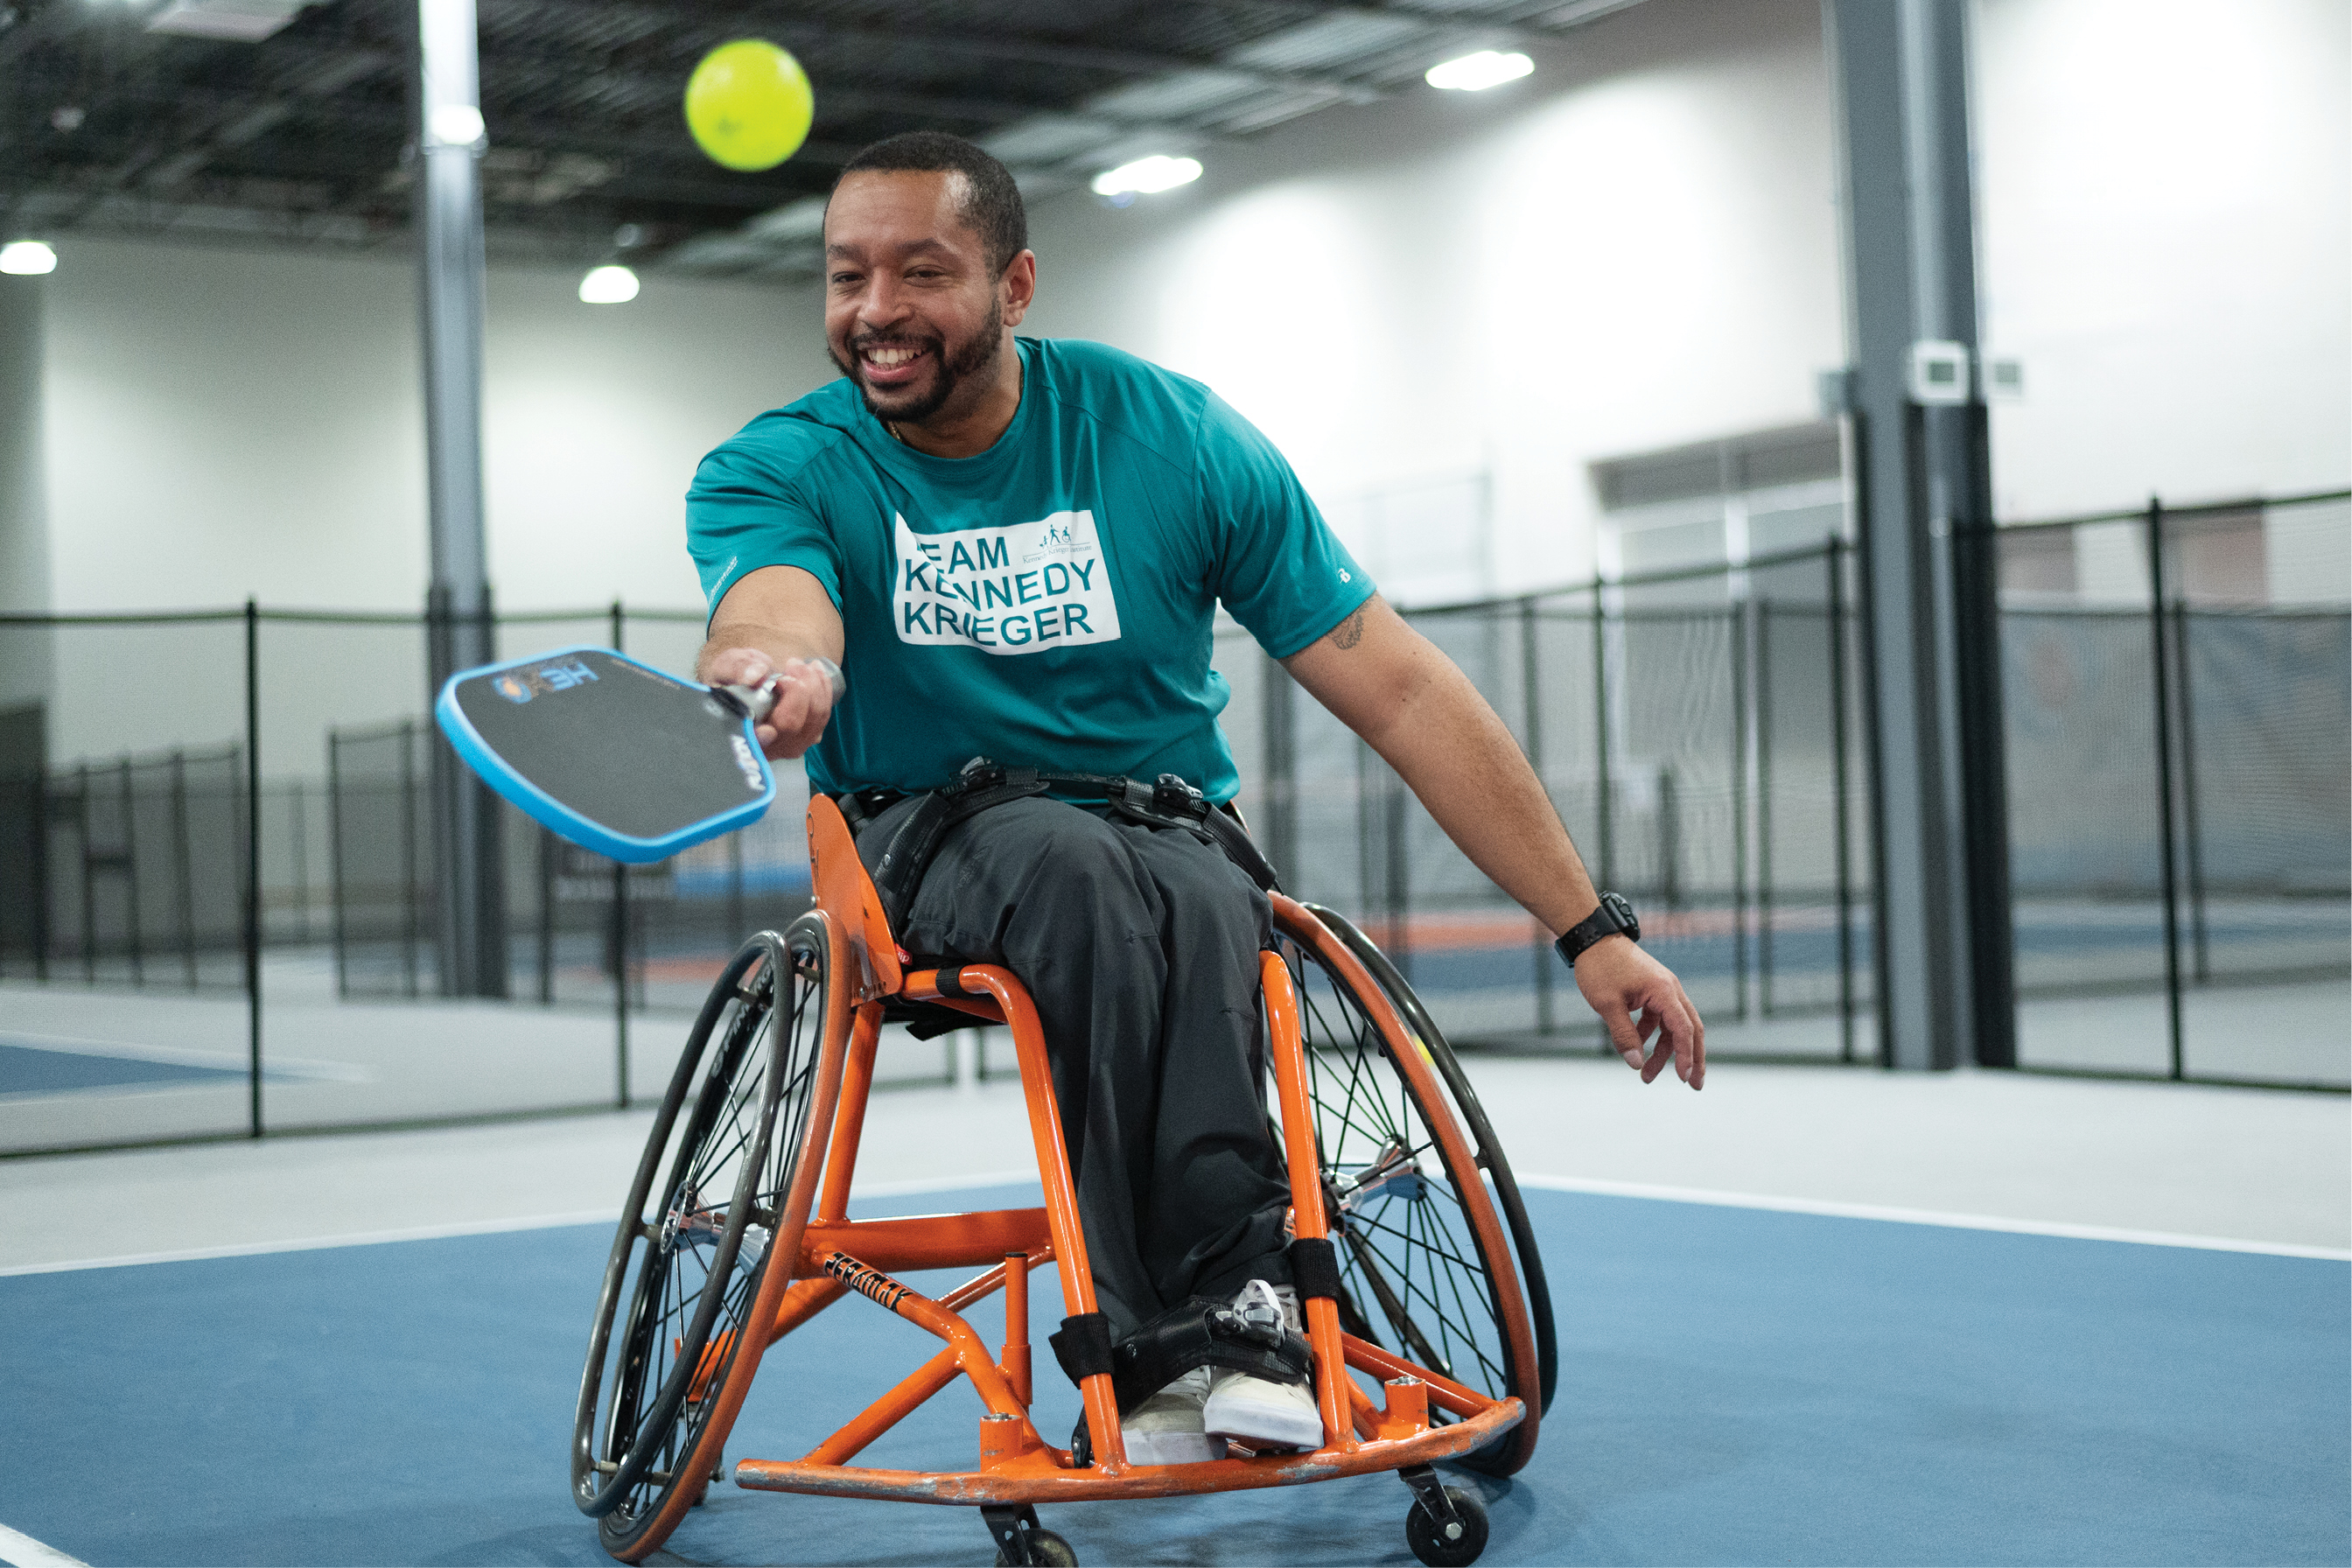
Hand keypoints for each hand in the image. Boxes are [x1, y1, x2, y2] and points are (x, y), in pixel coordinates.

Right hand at [703, 645, 836, 760]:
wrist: (750, 680)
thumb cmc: (733, 677)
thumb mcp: (725, 666)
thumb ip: (735, 669)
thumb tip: (755, 676)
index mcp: (738, 735)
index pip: (756, 743)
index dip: (767, 731)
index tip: (773, 709)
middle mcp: (764, 748)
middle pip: (791, 726)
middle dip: (798, 689)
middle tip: (792, 663)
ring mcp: (787, 746)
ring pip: (812, 722)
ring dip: (815, 687)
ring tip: (803, 664)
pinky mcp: (805, 737)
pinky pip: (822, 718)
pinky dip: (824, 691)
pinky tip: (816, 672)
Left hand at [1573, 935, 1705, 1088]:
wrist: (1592, 938)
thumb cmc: (1599, 967)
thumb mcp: (1607, 1004)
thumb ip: (1623, 1035)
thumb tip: (1635, 1064)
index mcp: (1664, 991)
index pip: (1683, 1029)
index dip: (1686, 1056)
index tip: (1684, 1078)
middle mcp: (1670, 989)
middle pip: (1690, 1029)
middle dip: (1693, 1058)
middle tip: (1694, 1085)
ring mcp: (1662, 989)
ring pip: (1672, 1026)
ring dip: (1664, 1051)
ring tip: (1646, 1076)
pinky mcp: (1652, 991)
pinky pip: (1658, 1018)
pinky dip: (1650, 1036)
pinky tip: (1635, 1047)